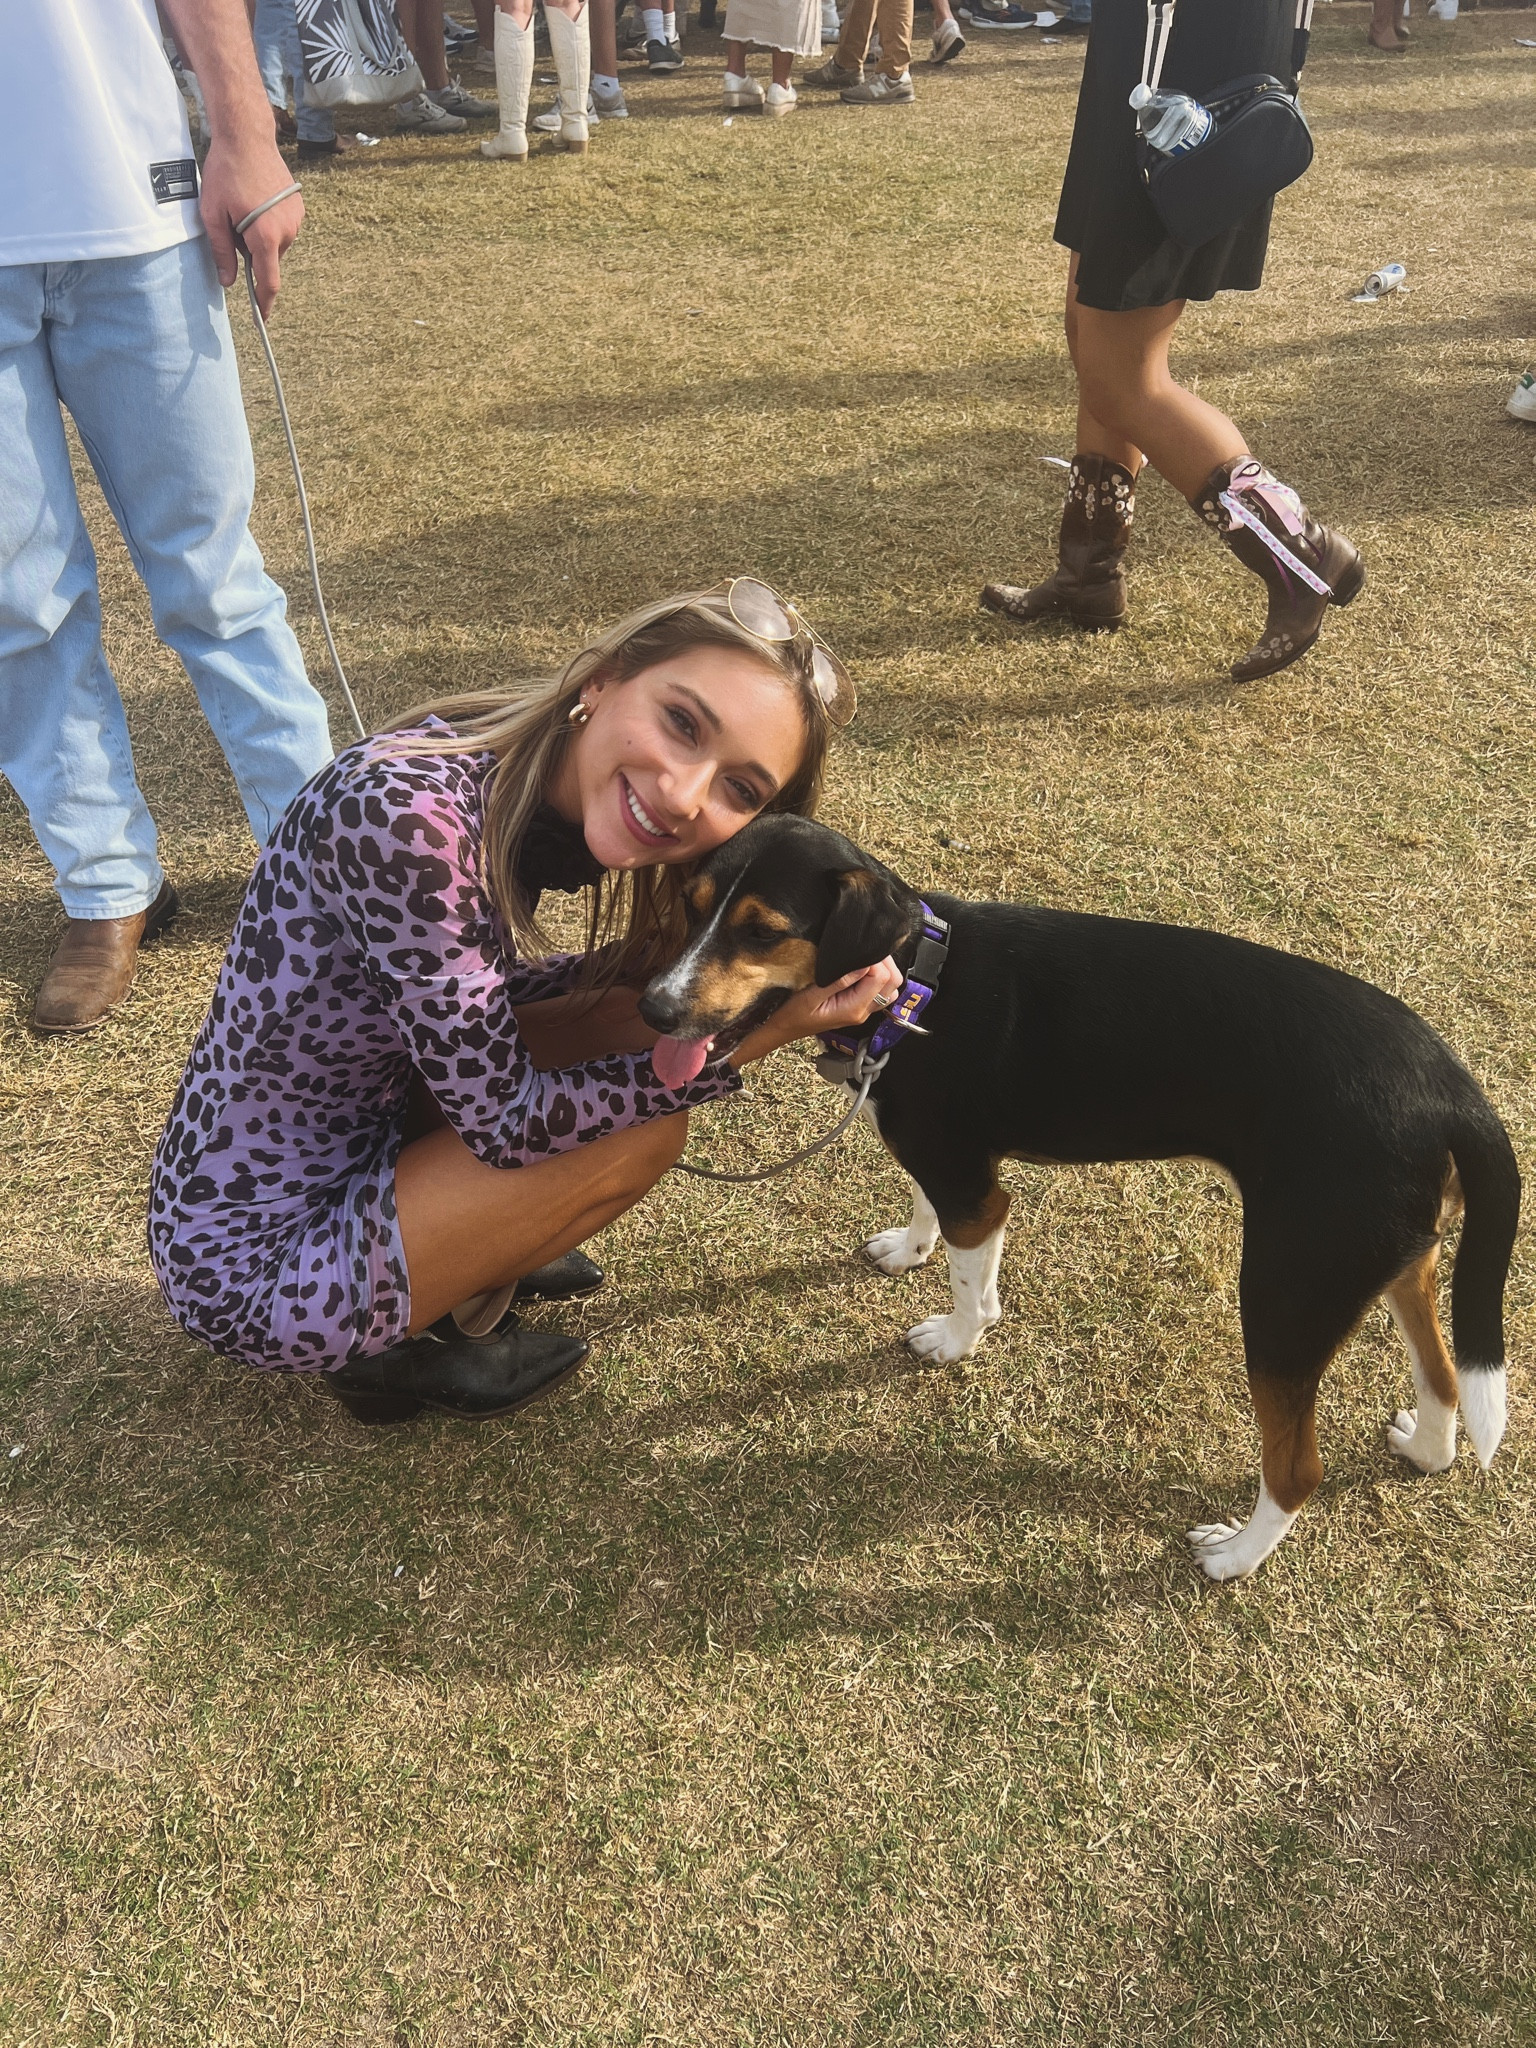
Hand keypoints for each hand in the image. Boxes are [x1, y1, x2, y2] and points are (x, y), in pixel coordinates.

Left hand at [199, 130, 304, 317]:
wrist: (247, 136)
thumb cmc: (225, 173)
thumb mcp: (212, 214)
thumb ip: (221, 251)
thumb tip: (228, 281)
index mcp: (265, 236)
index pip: (269, 281)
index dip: (264, 303)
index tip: (263, 319)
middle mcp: (287, 231)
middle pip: (268, 259)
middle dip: (250, 251)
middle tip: (231, 222)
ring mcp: (296, 219)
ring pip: (275, 244)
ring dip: (259, 236)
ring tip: (244, 205)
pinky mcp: (299, 208)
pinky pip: (282, 228)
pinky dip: (268, 223)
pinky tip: (256, 200)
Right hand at [732, 957, 903, 1066]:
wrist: (782, 1029)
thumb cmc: (791, 1015)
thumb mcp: (811, 995)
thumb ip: (840, 981)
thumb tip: (864, 965)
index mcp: (853, 1009)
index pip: (881, 979)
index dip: (875, 960)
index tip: (861, 950)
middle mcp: (862, 1012)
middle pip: (892, 984)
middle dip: (884, 963)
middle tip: (867, 949)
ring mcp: (861, 1011)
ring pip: (889, 988)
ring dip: (883, 970)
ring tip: (866, 958)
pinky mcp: (857, 1008)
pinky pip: (878, 992)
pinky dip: (877, 978)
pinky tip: (863, 969)